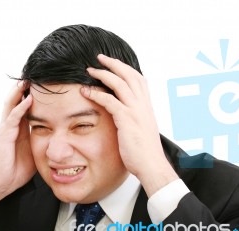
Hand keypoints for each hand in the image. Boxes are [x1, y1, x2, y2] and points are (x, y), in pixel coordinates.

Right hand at [0, 81, 35, 210]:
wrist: (0, 183)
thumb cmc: (16, 168)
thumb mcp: (34, 151)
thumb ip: (43, 141)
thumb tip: (61, 138)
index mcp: (20, 128)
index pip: (26, 106)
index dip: (34, 95)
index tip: (45, 83)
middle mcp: (12, 125)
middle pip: (17, 101)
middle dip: (25, 88)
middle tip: (36, 74)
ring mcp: (6, 129)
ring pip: (12, 105)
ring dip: (20, 91)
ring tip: (29, 78)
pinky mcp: (4, 136)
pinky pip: (12, 119)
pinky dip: (20, 108)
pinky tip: (28, 99)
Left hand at [83, 54, 178, 195]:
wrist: (151, 165)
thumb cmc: (145, 152)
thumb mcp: (141, 130)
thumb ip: (135, 119)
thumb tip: (126, 117)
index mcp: (146, 106)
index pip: (138, 80)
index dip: (125, 69)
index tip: (113, 64)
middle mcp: (142, 105)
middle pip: (129, 75)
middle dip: (114, 64)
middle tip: (99, 58)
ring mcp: (136, 111)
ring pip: (120, 84)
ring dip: (103, 74)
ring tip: (90, 71)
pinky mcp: (126, 120)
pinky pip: (110, 101)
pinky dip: (97, 94)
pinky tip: (86, 92)